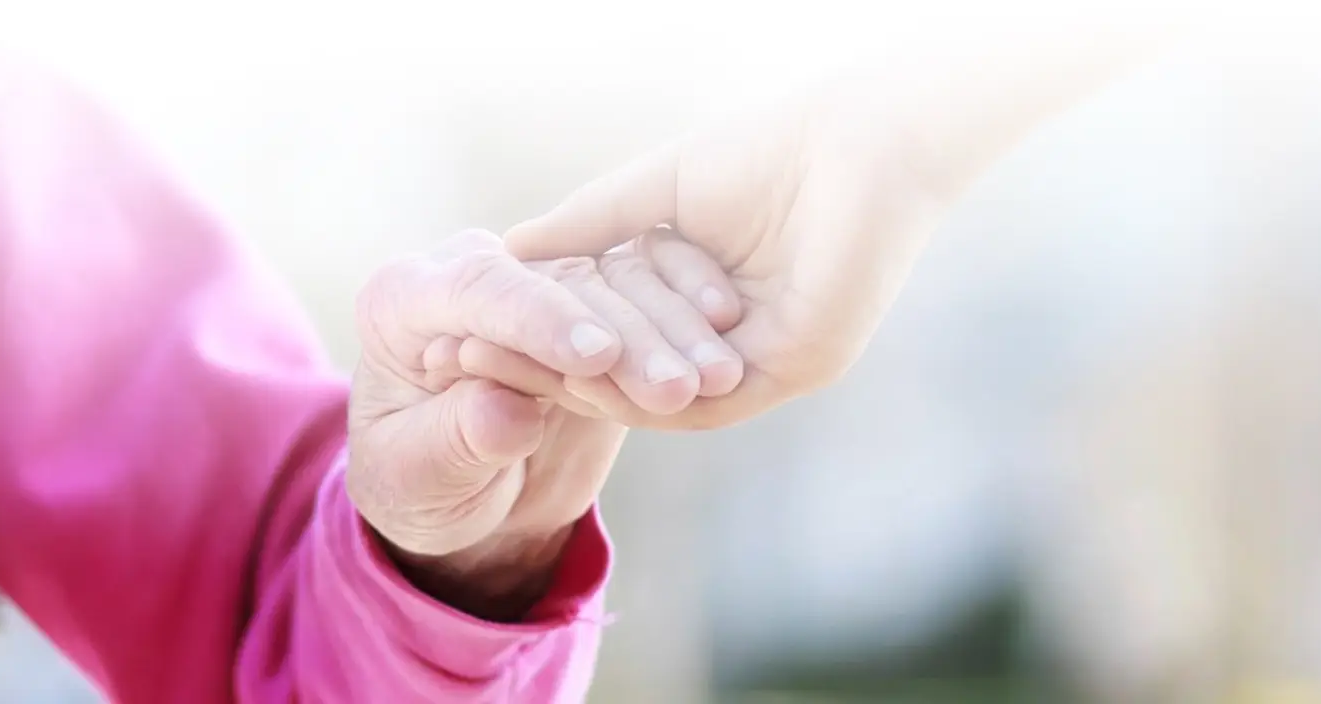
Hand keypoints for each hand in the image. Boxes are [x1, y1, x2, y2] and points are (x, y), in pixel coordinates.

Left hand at [346, 229, 740, 618]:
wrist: (452, 495)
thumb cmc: (417, 484)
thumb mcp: (418, 477)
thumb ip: (456, 440)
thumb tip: (506, 414)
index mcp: (407, 297)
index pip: (481, 290)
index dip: (541, 321)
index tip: (596, 357)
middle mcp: (477, 273)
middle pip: (562, 286)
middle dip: (626, 335)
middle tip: (679, 388)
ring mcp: (542, 285)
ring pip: (618, 287)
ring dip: (673, 332)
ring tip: (721, 381)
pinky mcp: (596, 308)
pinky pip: (650, 302)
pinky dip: (691, 324)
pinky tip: (729, 356)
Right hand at [502, 35, 1144, 429]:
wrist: (855, 143)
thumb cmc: (762, 155)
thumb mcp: (645, 198)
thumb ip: (581, 233)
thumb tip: (500, 258)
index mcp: (692, 313)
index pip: (603, 343)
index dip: (538, 342)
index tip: (465, 339)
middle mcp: (721, 349)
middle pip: (622, 375)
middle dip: (552, 367)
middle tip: (477, 364)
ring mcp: (757, 366)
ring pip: (656, 392)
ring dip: (593, 379)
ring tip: (526, 362)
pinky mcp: (791, 368)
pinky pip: (705, 399)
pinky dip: (643, 386)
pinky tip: (590, 364)